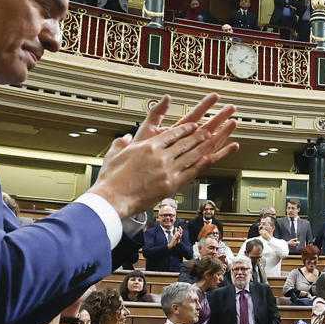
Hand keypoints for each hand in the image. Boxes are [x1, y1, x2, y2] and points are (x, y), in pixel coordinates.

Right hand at [94, 94, 238, 219]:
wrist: (112, 198)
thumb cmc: (111, 179)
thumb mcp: (113, 155)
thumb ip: (121, 143)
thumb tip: (125, 137)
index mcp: (147, 146)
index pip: (170, 134)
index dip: (184, 129)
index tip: (192, 125)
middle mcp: (160, 155)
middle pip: (184, 142)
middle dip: (198, 134)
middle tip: (209, 129)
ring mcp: (167, 170)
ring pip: (190, 155)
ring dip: (203, 146)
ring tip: (213, 139)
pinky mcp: (171, 184)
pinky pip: (191, 172)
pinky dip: (202, 164)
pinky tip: (210, 159)